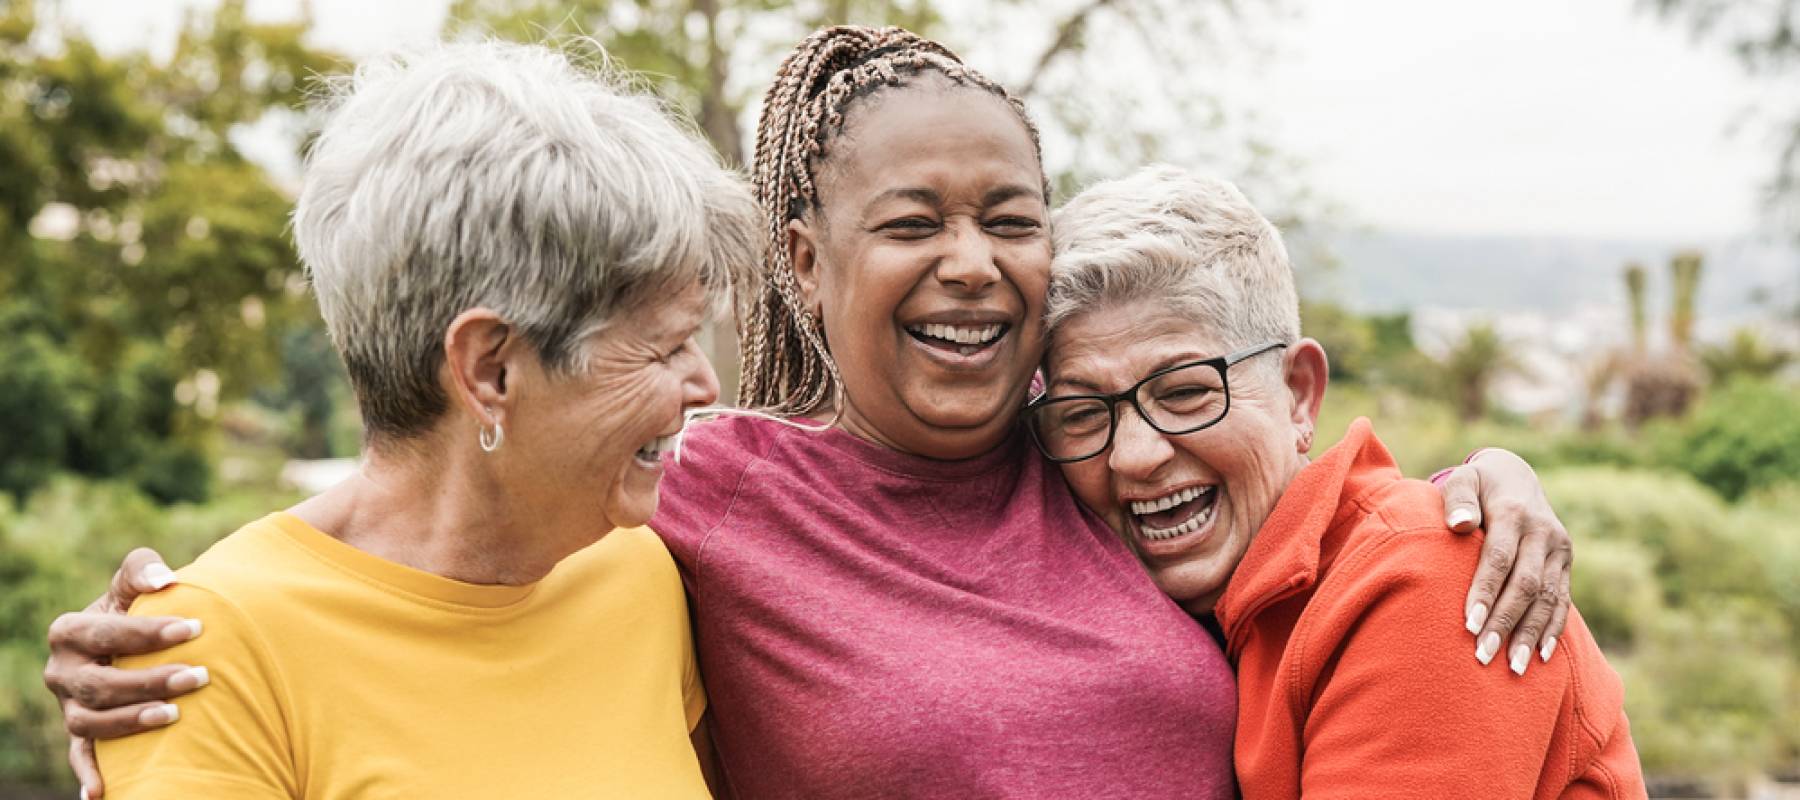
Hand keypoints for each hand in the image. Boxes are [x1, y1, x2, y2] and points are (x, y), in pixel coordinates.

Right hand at [43, 548, 207, 798]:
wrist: (129, 645)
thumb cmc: (135, 610)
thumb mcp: (132, 587)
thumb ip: (142, 570)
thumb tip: (165, 579)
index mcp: (69, 631)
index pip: (106, 632)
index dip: (149, 632)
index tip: (195, 628)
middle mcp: (62, 672)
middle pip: (100, 683)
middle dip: (150, 680)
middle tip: (200, 676)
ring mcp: (69, 707)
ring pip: (91, 723)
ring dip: (131, 721)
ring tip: (174, 715)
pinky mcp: (81, 735)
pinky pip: (80, 758)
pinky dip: (88, 775)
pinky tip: (101, 794)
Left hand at [1436, 449, 1572, 676]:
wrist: (1515, 475)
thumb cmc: (1477, 484)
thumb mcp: (1463, 480)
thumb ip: (1457, 499)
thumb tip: (1460, 524)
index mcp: (1514, 513)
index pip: (1499, 559)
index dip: (1485, 592)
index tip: (1469, 625)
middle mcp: (1543, 532)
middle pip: (1526, 584)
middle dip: (1505, 622)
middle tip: (1483, 656)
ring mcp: (1559, 549)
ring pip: (1548, 598)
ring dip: (1530, 634)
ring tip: (1512, 668)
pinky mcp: (1566, 562)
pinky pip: (1562, 600)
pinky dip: (1552, 629)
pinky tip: (1540, 656)